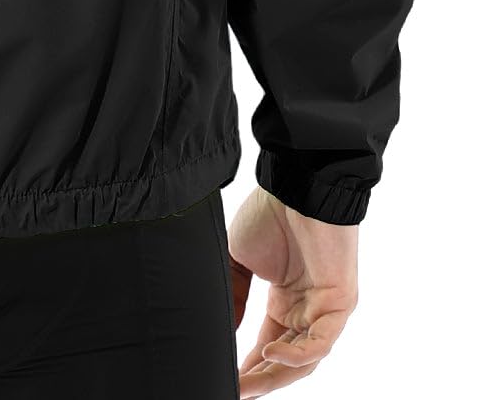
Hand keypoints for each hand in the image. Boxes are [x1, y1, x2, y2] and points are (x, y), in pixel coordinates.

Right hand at [228, 188, 358, 395]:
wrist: (294, 185)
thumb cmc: (269, 214)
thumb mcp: (239, 258)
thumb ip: (233, 294)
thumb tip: (225, 329)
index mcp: (285, 302)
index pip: (269, 348)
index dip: (250, 368)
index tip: (227, 381)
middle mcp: (307, 311)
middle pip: (287, 362)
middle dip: (260, 380)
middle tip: (234, 391)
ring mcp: (325, 309)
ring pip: (305, 360)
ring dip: (276, 376)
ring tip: (247, 384)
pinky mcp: (339, 303)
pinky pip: (322, 341)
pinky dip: (297, 354)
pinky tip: (270, 354)